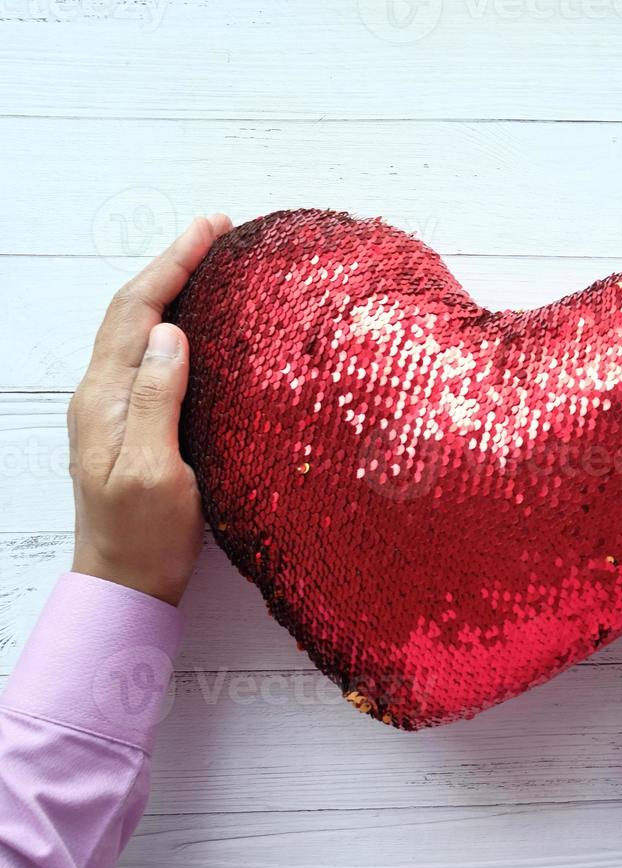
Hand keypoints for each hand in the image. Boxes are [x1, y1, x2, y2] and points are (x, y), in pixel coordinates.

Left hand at [68, 215, 230, 605]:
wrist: (125, 583)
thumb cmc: (142, 537)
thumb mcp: (154, 471)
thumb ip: (157, 400)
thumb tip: (172, 333)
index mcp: (104, 398)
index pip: (137, 311)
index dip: (173, 264)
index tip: (211, 229)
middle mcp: (103, 394)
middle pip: (134, 310)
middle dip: (174, 263)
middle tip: (218, 231)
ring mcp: (116, 408)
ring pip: (141, 330)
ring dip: (175, 289)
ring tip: (213, 263)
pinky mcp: (136, 424)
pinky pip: (153, 357)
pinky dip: (178, 325)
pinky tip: (204, 326)